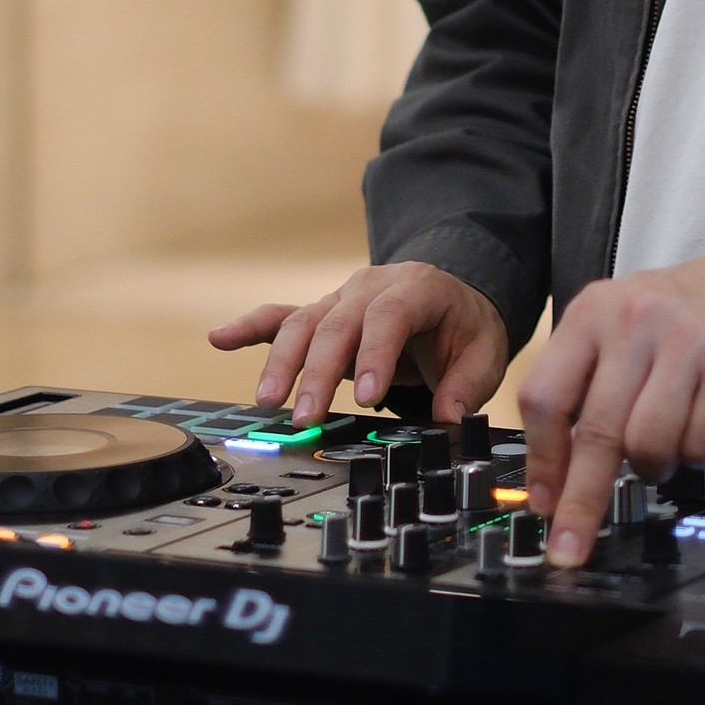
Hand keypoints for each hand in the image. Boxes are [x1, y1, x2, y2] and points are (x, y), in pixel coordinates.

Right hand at [208, 263, 508, 428]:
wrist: (452, 298)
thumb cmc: (464, 328)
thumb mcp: (484, 353)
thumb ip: (466, 386)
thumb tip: (448, 418)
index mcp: (416, 288)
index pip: (389, 316)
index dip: (374, 354)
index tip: (366, 398)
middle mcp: (371, 286)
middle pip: (337, 323)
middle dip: (317, 371)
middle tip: (304, 417)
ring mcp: (341, 298)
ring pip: (303, 324)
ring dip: (282, 363)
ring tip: (267, 402)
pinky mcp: (321, 314)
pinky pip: (280, 317)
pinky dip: (250, 328)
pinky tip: (220, 338)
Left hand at [520, 246, 704, 568]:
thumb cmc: (694, 310)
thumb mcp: (627, 322)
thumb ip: (592, 380)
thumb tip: (560, 469)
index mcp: (594, 312)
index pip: (546, 395)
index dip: (542, 460)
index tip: (543, 503)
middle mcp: (634, 320)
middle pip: (594, 432)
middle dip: (582, 501)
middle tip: (572, 546)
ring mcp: (685, 340)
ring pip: (648, 444)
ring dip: (655, 467)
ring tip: (667, 451)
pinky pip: (701, 442)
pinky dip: (698, 454)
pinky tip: (703, 431)